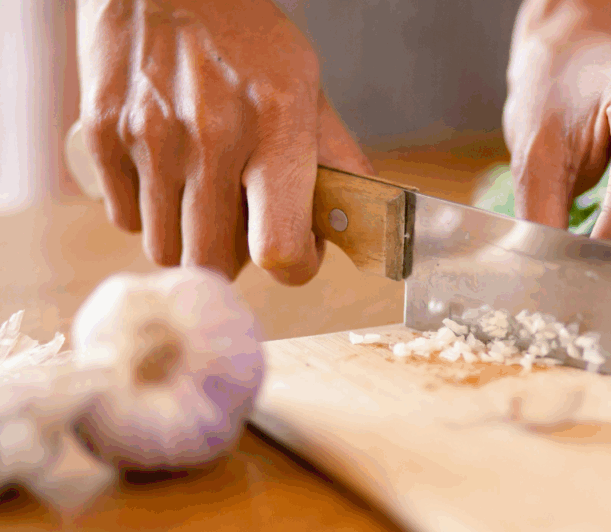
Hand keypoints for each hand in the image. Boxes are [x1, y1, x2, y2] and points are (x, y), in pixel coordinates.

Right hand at [75, 0, 373, 283]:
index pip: (280, 249)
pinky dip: (148, 213)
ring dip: (190, 240)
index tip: (295, 254)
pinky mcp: (101, 134)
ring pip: (165, 250)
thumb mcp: (309, 89)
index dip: (293, 267)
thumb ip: (337, 159)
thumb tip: (362, 223)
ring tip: (204, 199)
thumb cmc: (247, 38)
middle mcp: (211, 138)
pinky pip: (124, 219)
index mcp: (276, 129)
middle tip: (245, 231)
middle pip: (213, 263)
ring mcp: (150, 138)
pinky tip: (168, 177)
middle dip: (237, 261)